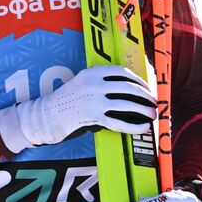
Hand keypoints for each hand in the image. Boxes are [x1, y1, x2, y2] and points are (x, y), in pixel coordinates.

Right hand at [0, 65, 154, 152]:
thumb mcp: (81, 82)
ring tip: (152, 115)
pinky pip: (119, 122)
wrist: (46, 114)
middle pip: (129, 88)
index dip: (139, 80)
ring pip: (127, 105)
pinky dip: (134, 126)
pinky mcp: (93, 117)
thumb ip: (100, 81)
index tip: (147, 87)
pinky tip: (142, 128)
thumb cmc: (66, 99)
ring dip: (144, 110)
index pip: (122, 73)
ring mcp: (93, 101)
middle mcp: (94, 84)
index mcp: (92, 72)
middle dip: (146, 96)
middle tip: (154, 102)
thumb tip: (129, 88)